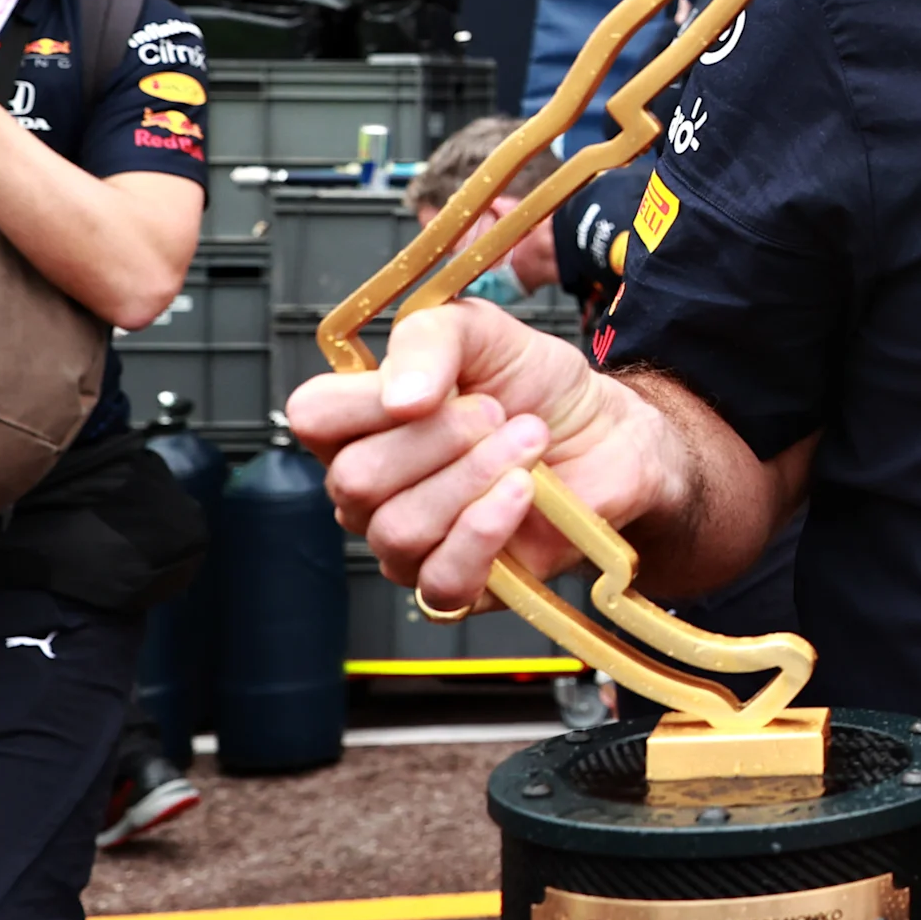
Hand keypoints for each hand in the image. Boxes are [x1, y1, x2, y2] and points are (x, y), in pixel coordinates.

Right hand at [284, 300, 677, 615]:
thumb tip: (400, 396)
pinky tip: (522, 492)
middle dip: (443, 438)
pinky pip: (441, 579)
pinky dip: (486, 529)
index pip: (313, 418)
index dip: (371, 401)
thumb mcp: (485, 332)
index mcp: (359, 424)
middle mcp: (369, 490)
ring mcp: (406, 543)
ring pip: (399, 529)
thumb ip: (429, 338)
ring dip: (476, 476)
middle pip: (356, 479)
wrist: (608, 435)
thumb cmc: (538, 388)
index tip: (443, 386)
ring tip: (529, 443)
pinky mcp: (455, 586)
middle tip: (501, 413)